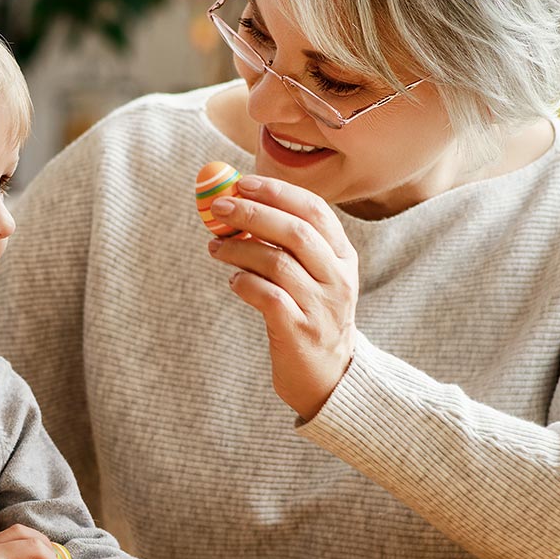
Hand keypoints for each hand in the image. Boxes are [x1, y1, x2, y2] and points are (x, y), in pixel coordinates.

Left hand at [207, 175, 358, 419]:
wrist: (329, 375)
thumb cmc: (310, 314)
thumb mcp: (313, 276)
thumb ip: (285, 243)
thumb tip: (237, 204)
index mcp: (343, 257)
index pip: (315, 211)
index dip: (277, 192)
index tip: (242, 183)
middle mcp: (338, 279)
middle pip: (296, 232)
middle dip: (253, 213)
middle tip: (219, 208)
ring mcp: (322, 306)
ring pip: (277, 262)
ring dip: (240, 248)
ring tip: (216, 247)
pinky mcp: (300, 331)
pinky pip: (266, 296)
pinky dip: (244, 283)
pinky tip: (234, 282)